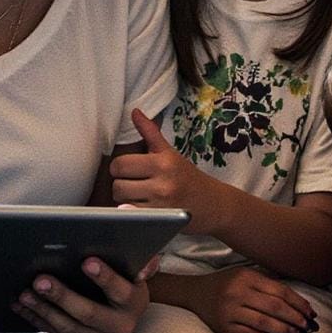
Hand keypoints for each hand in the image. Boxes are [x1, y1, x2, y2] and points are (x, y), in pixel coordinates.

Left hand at [16, 254, 155, 332]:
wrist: (116, 312)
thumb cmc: (119, 276)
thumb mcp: (131, 262)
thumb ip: (134, 243)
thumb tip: (131, 223)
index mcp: (135, 301)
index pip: (122, 290)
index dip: (105, 277)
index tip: (86, 261)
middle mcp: (123, 326)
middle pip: (89, 313)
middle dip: (63, 296)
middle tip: (40, 280)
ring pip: (69, 327)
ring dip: (43, 310)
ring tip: (25, 292)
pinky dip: (37, 320)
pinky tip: (21, 305)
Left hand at [108, 109, 225, 233]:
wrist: (213, 204)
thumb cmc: (188, 177)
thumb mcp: (171, 153)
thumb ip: (150, 133)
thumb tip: (134, 112)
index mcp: (163, 162)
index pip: (120, 164)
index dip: (120, 168)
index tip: (130, 171)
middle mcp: (163, 183)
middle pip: (118, 185)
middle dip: (122, 185)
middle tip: (135, 185)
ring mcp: (162, 204)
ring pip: (122, 202)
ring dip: (126, 201)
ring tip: (141, 198)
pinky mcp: (161, 221)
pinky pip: (132, 216)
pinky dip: (132, 214)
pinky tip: (142, 209)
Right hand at [186, 266, 317, 332]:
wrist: (195, 293)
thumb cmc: (227, 283)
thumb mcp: (246, 275)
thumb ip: (268, 284)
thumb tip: (299, 303)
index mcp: (247, 277)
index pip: (280, 291)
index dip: (299, 303)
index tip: (310, 312)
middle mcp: (237, 292)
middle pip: (275, 307)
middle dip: (296, 318)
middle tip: (308, 326)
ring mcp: (229, 311)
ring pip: (264, 323)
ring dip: (284, 330)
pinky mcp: (223, 327)